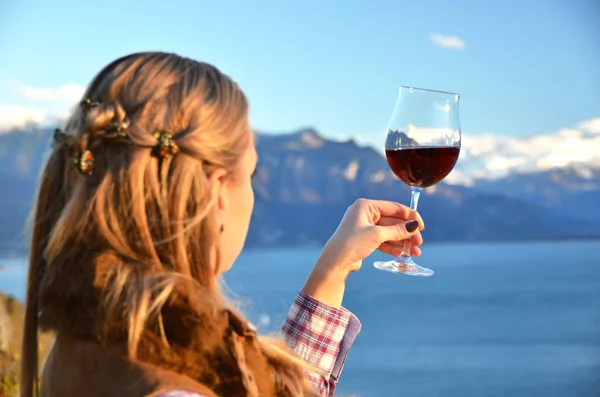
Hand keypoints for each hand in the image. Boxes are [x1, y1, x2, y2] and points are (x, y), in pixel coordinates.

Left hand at [302, 198, 423, 306]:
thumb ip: (397, 230)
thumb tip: (414, 226)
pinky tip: (401, 254)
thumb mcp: (377, 235)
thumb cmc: (353, 243)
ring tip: (415, 252)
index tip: (421, 226)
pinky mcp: (364, 239)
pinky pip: (382, 240)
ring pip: (389, 232)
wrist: (335, 262)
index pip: (394, 207)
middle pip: (393, 221)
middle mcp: (365, 214)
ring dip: (402, 242)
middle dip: (406, 233)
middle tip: (419, 243)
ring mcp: (364, 227)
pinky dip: (392, 247)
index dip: (410, 216)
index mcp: (366, 205)